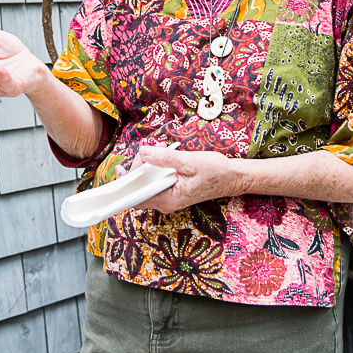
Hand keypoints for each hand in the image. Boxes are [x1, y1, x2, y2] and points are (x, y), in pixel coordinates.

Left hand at [116, 143, 248, 213]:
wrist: (233, 177)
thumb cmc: (215, 172)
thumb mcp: (189, 161)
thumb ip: (165, 158)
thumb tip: (143, 152)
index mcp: (168, 200)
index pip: (137, 198)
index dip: (124, 185)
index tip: (119, 169)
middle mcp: (166, 202)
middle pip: (139, 189)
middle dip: (137, 169)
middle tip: (147, 151)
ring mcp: (169, 197)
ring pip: (147, 183)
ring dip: (146, 166)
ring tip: (156, 150)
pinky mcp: (172, 190)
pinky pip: (156, 180)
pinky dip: (154, 168)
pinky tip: (161, 155)